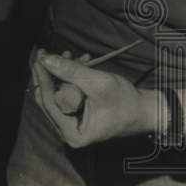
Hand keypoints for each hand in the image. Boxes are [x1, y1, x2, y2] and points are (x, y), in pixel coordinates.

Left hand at [30, 49, 156, 147]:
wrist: (147, 110)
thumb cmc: (126, 102)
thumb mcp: (98, 83)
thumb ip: (70, 71)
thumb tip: (45, 59)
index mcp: (72, 133)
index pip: (48, 102)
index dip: (42, 78)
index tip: (38, 57)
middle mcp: (68, 132)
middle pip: (49, 97)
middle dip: (52, 73)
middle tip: (47, 52)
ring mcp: (72, 123)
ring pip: (58, 92)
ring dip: (63, 72)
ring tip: (70, 54)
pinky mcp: (77, 115)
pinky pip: (67, 93)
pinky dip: (71, 78)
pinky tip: (79, 62)